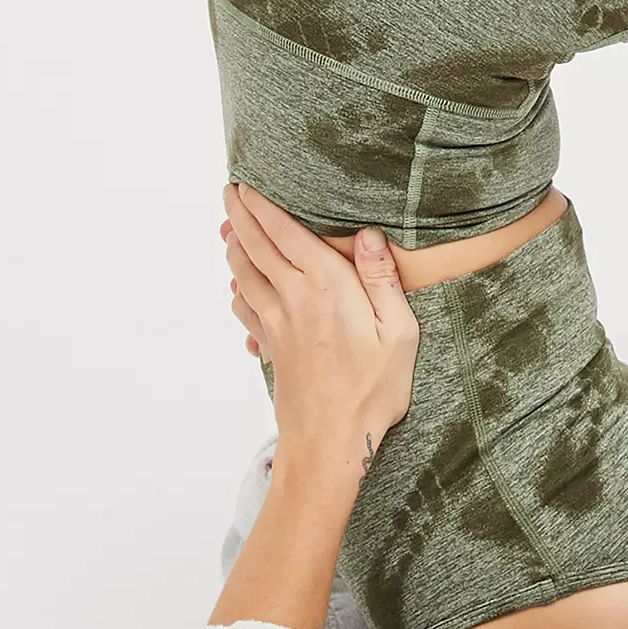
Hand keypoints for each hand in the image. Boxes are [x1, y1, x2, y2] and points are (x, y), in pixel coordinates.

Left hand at [222, 183, 419, 480]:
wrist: (330, 443)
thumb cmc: (372, 390)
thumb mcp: (398, 332)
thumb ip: (382, 281)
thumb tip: (368, 236)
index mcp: (326, 287)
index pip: (285, 235)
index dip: (262, 207)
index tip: (246, 185)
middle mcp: (294, 300)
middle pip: (257, 248)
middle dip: (240, 218)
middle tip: (228, 194)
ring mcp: (277, 326)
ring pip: (246, 276)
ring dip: (235, 249)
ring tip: (229, 230)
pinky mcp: (272, 349)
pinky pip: (246, 310)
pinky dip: (238, 291)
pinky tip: (237, 288)